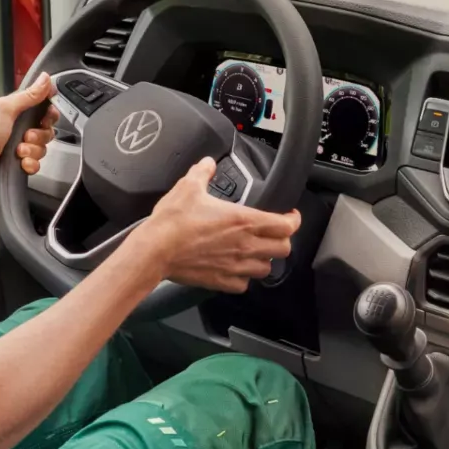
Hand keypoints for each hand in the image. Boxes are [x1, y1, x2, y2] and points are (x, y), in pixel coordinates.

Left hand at [0, 73, 56, 186]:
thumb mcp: (7, 109)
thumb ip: (29, 94)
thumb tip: (45, 78)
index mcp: (20, 112)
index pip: (46, 110)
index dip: (50, 115)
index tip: (44, 118)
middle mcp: (23, 128)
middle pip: (48, 131)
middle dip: (39, 136)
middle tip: (26, 136)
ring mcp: (23, 146)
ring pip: (43, 149)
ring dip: (32, 151)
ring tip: (17, 151)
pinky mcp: (21, 162)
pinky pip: (37, 164)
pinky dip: (29, 164)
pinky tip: (20, 162)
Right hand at [137, 157, 301, 292]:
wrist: (155, 250)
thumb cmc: (172, 222)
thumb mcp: (188, 187)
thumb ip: (203, 172)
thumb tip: (207, 164)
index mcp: (243, 221)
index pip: (286, 225)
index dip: (293, 220)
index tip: (290, 216)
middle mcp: (244, 245)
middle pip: (283, 249)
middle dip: (282, 240)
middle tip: (274, 233)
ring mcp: (235, 266)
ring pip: (266, 269)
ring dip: (264, 259)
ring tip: (256, 252)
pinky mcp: (221, 281)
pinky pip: (243, 285)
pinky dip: (243, 278)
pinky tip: (235, 269)